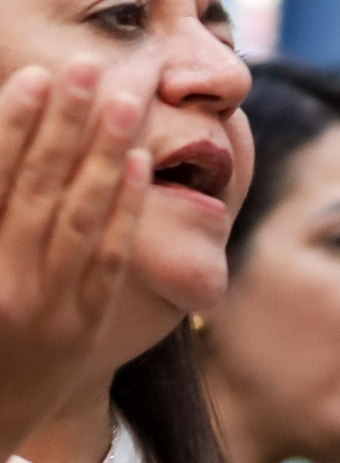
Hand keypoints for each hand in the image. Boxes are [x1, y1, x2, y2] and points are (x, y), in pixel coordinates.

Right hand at [0, 59, 148, 458]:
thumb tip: (10, 156)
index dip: (12, 126)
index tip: (35, 80)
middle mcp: (4, 281)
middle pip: (37, 188)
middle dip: (66, 126)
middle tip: (90, 72)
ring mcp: (45, 307)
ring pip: (78, 219)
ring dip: (103, 156)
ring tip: (125, 104)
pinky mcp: (80, 328)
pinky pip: (106, 262)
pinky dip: (123, 212)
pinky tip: (139, 170)